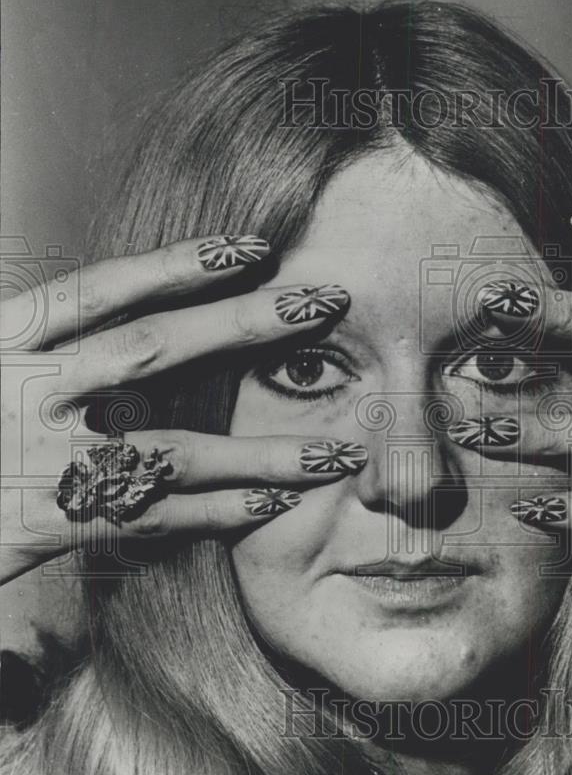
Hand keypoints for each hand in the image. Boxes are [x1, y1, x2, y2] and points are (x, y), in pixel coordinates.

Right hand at [0, 235, 366, 583]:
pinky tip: (274, 504)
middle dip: (244, 325)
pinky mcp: (40, 527)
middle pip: (152, 349)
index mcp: (2, 339)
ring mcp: (34, 459)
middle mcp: (20, 388)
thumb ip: (48, 343)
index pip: (101, 289)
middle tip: (326, 303)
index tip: (252, 248)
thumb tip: (127, 320)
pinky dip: (216, 512)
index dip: (179, 264)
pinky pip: (150, 518)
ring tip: (336, 449)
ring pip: (171, 448)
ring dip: (260, 449)